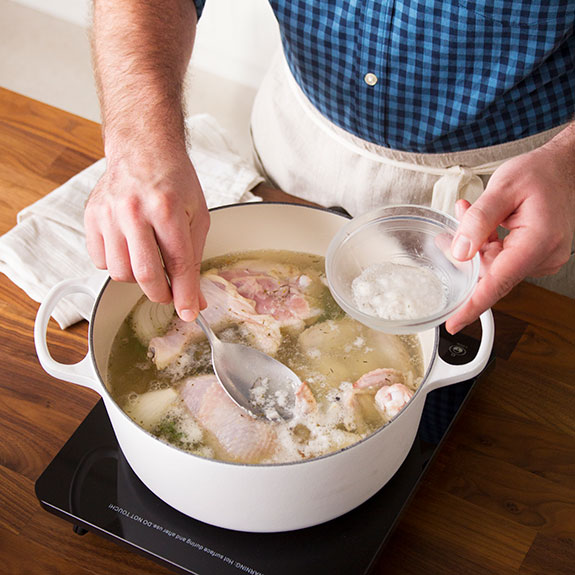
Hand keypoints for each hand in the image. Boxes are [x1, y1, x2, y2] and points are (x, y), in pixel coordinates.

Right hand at [84, 149, 209, 321]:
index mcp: (167, 209)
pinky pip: (100, 261)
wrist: (144, 149)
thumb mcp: (196, 216)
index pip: (178, 264)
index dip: (185, 295)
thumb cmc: (174, 180)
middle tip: (171, 292)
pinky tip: (131, 249)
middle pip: (145, 275)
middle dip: (162, 294)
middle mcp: (134, 211)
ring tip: (151, 262)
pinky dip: (118, 264)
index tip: (189, 312)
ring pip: (120, 273)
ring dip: (139, 279)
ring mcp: (109, 214)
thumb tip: (195, 298)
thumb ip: (195, 260)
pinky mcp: (92, 217)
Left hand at [446, 132, 574, 333]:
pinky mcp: (536, 256)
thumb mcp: (503, 188)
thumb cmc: (540, 173)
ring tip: (471, 211)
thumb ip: (478, 221)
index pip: (498, 283)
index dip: (472, 306)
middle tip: (459, 218)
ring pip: (494, 264)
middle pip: (491, 272)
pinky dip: (488, 243)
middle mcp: (544, 257)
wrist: (565, 167)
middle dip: (467, 253)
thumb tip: (460, 252)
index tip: (454, 323)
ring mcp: (542, 259)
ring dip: (477, 243)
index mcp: (538, 242)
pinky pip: (503, 258)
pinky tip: (484, 222)